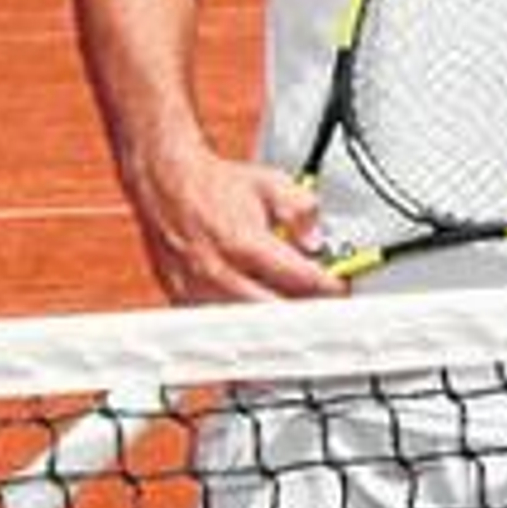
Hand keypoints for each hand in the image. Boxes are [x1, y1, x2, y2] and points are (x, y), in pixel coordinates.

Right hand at [121, 135, 343, 303]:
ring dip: (273, 322)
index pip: (300, 278)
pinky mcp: (182, 298)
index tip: (340, 287)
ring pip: (245, 325)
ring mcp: (198, 289)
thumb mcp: (270, 184)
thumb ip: (301, 210)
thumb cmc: (214, 184)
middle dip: (304, 311)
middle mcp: (220, 272)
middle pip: (275, 311)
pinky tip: (255, 319)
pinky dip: (239, 325)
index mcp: (245, 244)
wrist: (166, 182)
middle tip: (322, 307)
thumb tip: (317, 239)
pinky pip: (217, 325)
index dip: (328, 286)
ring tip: (293, 317)